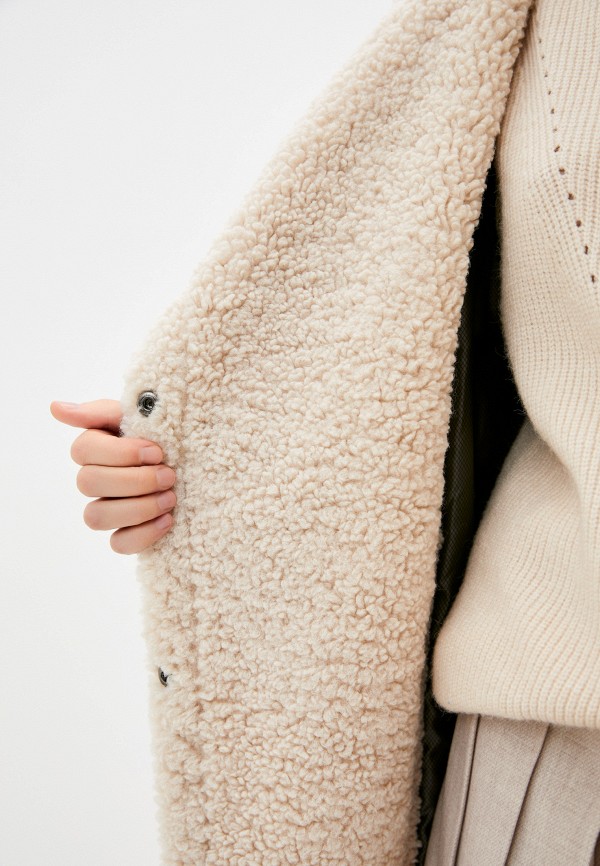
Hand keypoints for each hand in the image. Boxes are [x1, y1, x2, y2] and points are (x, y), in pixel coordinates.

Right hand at [50, 399, 175, 553]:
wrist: (194, 461)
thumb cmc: (162, 435)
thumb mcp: (137, 415)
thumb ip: (99, 412)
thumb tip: (55, 407)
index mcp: (93, 447)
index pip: (84, 451)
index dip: (121, 453)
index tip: (157, 451)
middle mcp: (93, 479)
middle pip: (88, 484)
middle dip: (135, 480)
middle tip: (169, 475)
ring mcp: (105, 509)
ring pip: (96, 517)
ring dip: (138, 508)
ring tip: (171, 498)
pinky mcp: (122, 534)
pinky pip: (118, 544)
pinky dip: (143, 534)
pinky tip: (167, 520)